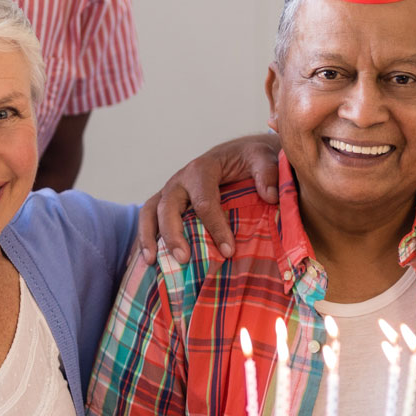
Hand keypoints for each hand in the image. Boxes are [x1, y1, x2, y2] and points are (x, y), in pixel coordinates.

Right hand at [135, 135, 279, 263]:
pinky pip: (149, 219)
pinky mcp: (167, 203)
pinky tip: (148, 259)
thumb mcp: (263, 158)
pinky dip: (145, 237)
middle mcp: (181, 179)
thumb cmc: (251, 159)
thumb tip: (270, 195)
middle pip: (168, 206)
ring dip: (148, 236)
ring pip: (150, 211)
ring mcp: (171, 191)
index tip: (229, 251)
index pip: (204, 201)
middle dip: (173, 233)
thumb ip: (268, 173)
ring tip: (152, 261)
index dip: (215, 227)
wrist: (240, 155)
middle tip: (184, 259)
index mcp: (203, 168)